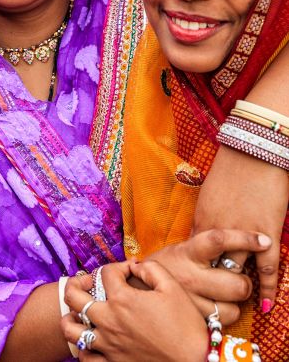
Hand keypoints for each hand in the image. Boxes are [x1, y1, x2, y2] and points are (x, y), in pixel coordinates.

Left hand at [62, 261, 207, 361]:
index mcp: (122, 300)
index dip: (117, 266)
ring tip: (79, 312)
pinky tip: (92, 341)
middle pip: (73, 296)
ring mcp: (107, 344)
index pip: (105, 273)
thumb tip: (135, 265)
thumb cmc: (187, 326)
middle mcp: (109, 321)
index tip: (130, 271)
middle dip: (76, 283)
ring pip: (71, 329)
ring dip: (71, 317)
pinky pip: (85, 358)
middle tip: (85, 283)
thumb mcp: (173, 288)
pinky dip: (83, 349)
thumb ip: (151, 269)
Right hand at [146, 228, 270, 323]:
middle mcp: (189, 276)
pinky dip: (223, 316)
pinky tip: (214, 307)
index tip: (262, 240)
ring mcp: (190, 300)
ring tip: (222, 295)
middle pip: (236, 283)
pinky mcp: (190, 318)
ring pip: (233, 308)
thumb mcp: (179, 249)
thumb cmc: (163, 266)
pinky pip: (221, 322)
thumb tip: (236, 242)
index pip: (218, 240)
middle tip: (235, 279)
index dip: (243, 239)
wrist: (132, 286)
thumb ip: (203, 247)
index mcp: (187, 252)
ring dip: (234, 303)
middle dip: (243, 283)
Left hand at [194, 147, 286, 309]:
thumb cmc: (228, 172)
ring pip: (237, 271)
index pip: (194, 257)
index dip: (195, 274)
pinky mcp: (265, 233)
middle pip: (212, 269)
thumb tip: (202, 238)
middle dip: (212, 286)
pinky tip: (266, 305)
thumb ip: (205, 221)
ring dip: (238, 287)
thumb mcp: (207, 197)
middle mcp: (218, 232)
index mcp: (202, 222)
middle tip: (211, 301)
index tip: (192, 287)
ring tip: (237, 301)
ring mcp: (242, 234)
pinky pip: (266, 268)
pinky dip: (267, 288)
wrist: (252, 154)